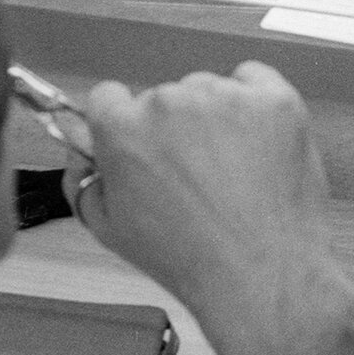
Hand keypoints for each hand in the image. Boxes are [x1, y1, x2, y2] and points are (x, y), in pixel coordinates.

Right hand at [67, 62, 353, 354]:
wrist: (264, 275)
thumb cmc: (191, 259)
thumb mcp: (111, 231)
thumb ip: (84, 182)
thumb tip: (80, 153)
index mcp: (123, 129)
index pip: (107, 97)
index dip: (122, 125)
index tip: (140, 145)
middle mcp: (170, 103)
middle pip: (162, 97)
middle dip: (172, 130)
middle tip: (193, 177)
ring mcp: (225, 97)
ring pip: (208, 90)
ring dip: (214, 119)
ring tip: (230, 174)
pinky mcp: (273, 99)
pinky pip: (253, 80)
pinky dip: (253, 105)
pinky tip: (255, 148)